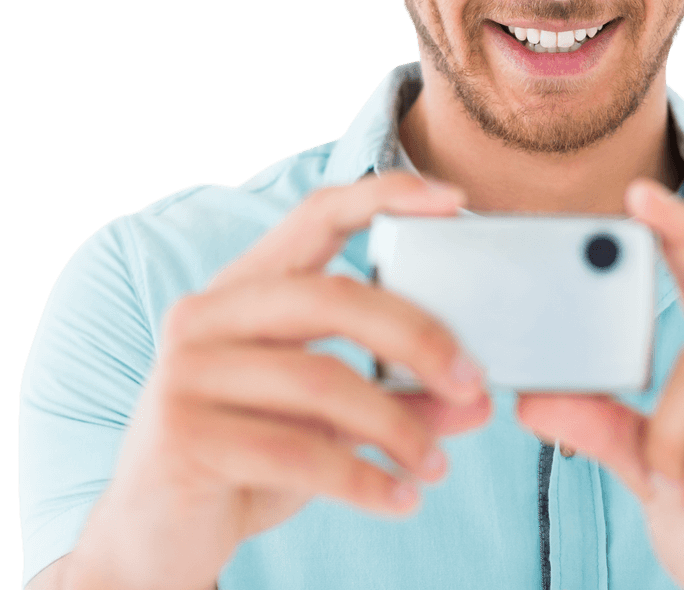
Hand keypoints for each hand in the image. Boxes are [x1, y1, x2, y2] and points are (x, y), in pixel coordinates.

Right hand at [66, 173, 491, 589]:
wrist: (154, 538)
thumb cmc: (250, 457)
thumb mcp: (330, 420)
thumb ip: (400, 399)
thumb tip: (478, 399)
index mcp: (246, 286)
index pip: (317, 214)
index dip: (385, 196)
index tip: (453, 196)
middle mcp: (209, 313)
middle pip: (334, 296)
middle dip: (416, 336)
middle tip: (472, 379)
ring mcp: (188, 371)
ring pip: (322, 380)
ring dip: (397, 426)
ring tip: (435, 466)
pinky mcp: (183, 435)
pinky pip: (298, 451)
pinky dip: (363, 480)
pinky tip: (398, 500)